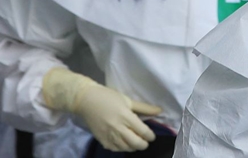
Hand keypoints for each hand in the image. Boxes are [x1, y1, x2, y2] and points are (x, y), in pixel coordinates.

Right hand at [42, 67, 161, 150]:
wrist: (87, 101)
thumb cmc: (109, 97)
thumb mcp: (128, 100)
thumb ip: (144, 108)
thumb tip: (160, 111)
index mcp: (126, 117)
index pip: (143, 132)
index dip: (150, 136)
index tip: (152, 135)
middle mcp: (118, 128)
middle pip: (136, 143)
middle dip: (144, 144)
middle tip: (146, 141)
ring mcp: (109, 136)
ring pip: (127, 148)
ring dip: (134, 147)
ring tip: (136, 141)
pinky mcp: (102, 141)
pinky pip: (116, 149)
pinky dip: (123, 148)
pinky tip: (124, 143)